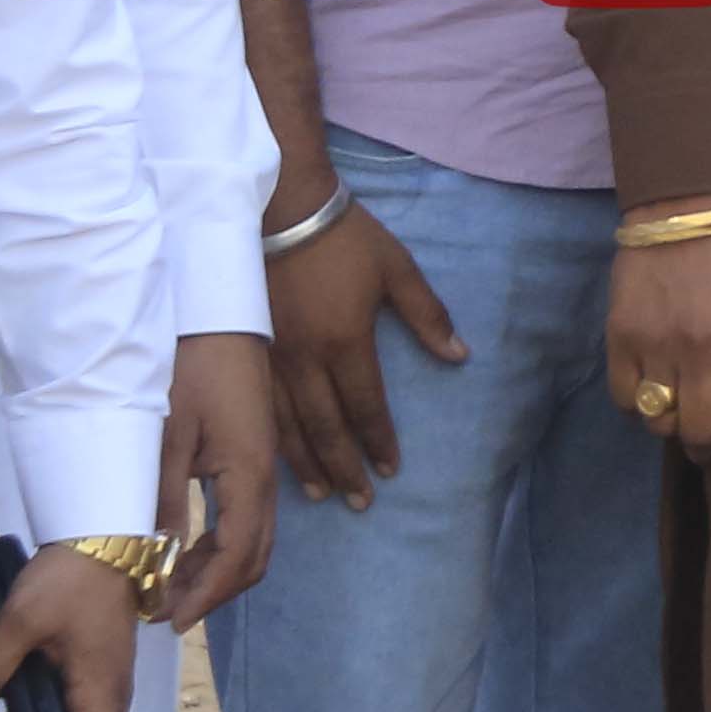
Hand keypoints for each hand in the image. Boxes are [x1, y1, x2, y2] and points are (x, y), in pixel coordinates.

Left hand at [157, 331, 277, 623]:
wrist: (217, 318)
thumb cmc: (189, 369)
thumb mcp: (165, 434)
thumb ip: (164, 499)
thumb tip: (156, 561)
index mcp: (248, 474)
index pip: (237, 556)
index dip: (206, 594)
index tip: (169, 620)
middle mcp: (266, 479)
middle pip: (255, 557)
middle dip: (213, 592)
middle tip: (164, 612)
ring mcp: (264, 468)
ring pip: (254, 541)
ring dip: (216, 572)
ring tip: (168, 587)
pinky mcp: (254, 458)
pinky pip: (247, 519)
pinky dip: (220, 546)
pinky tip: (187, 550)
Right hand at [265, 197, 463, 511]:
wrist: (281, 210)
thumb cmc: (345, 239)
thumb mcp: (397, 270)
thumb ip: (429, 315)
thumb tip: (460, 355)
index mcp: (346, 341)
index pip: (366, 406)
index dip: (379, 440)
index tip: (391, 469)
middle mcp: (306, 359)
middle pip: (326, 427)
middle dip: (346, 467)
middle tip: (361, 501)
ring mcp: (272, 359)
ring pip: (288, 425)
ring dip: (307, 463)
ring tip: (323, 495)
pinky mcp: (250, 351)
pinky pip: (262, 408)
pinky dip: (273, 439)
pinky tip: (280, 460)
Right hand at [606, 219, 710, 495]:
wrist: (683, 211)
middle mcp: (703, 350)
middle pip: (700, 433)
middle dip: (708, 450)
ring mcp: (657, 345)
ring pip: (660, 422)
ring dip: (673, 428)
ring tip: (683, 410)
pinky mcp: (620, 336)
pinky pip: (623, 398)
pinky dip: (638, 406)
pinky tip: (653, 391)